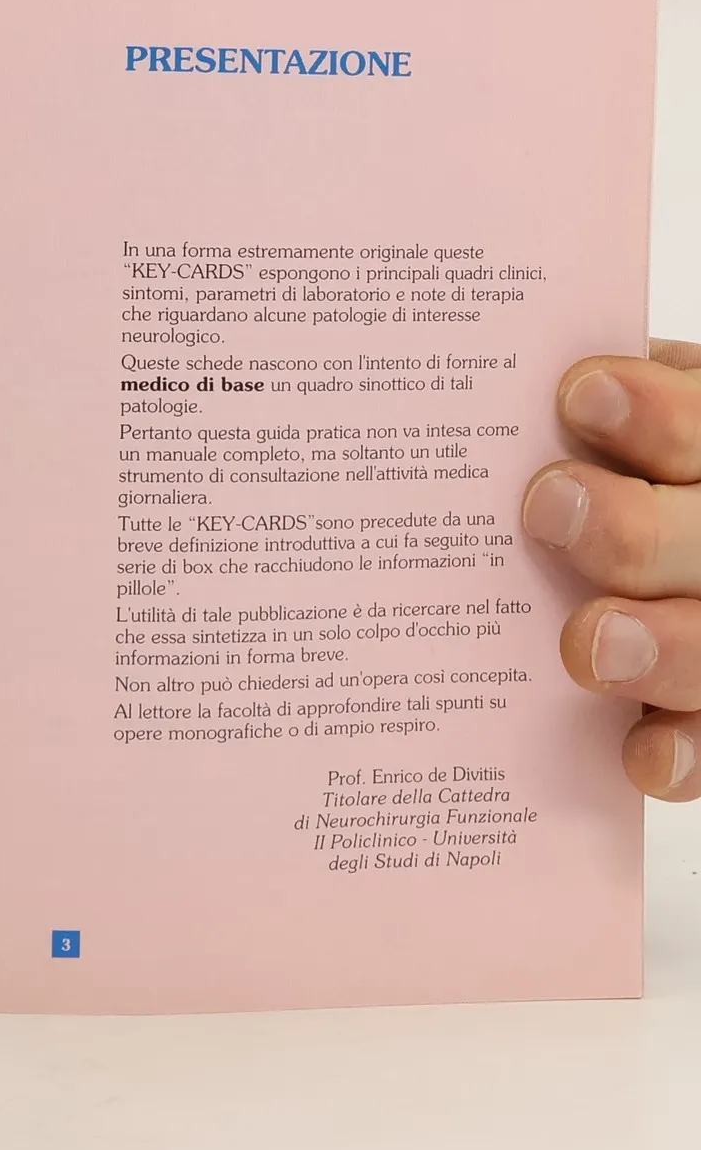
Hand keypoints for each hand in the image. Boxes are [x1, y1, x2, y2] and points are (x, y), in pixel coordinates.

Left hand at [525, 340, 700, 799]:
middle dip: (636, 527)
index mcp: (687, 451)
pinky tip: (641, 754)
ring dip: (665, 645)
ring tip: (588, 643)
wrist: (618, 562)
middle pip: (699, 536)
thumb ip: (559, 425)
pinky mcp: (693, 707)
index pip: (698, 426)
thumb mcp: (585, 435)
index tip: (581, 394)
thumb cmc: (577, 487)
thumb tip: (472, 394)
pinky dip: (682, 751)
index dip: (660, 411)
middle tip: (549, 507)